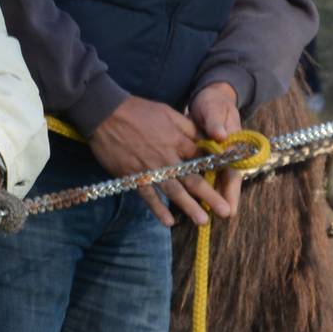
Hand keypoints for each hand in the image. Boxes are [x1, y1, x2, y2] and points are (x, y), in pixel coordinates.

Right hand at [87, 96, 228, 225]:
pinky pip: (147, 195)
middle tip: (225, 212)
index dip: (214, 171)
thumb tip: (205, 136)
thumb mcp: (167, 111)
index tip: (227, 182)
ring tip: (202, 221)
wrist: (105, 113)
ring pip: (173, 191)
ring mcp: (150, 168)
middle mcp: (167, 157)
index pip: (201, 158)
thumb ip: (187, 126)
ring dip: (188, 207)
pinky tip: (168, 221)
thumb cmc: (137, 110)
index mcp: (177, 140)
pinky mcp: (133, 175)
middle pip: (192, 179)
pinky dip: (157, 208)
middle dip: (210, 197)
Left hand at [188, 82, 245, 218]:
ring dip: (203, 197)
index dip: (230, 191)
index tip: (230, 208)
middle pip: (220, 182)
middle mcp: (222, 156)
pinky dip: (188, 185)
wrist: (209, 97)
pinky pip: (193, 174)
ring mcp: (210, 158)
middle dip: (218, 200)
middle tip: (216, 218)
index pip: (232, 172)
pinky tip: (179, 201)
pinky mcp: (197, 156)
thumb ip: (216, 122)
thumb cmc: (214, 103)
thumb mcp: (215, 108)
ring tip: (199, 216)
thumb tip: (221, 135)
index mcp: (230, 146)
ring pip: (206, 181)